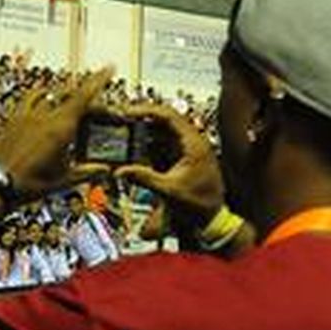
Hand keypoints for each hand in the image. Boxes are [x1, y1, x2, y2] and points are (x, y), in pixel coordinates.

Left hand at [0, 68, 114, 202]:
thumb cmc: (27, 184)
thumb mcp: (62, 180)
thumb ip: (86, 172)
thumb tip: (104, 170)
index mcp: (60, 129)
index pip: (84, 97)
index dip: (98, 81)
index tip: (108, 68)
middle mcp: (44, 117)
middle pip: (71, 96)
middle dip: (87, 98)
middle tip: (96, 107)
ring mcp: (27, 115)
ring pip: (51, 95)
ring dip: (64, 95)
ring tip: (72, 101)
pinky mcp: (14, 119)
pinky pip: (30, 98)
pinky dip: (41, 95)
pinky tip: (43, 99)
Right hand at [114, 102, 225, 224]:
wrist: (211, 218)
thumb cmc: (199, 204)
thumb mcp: (169, 191)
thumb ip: (144, 178)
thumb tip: (119, 171)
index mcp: (194, 144)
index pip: (169, 115)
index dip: (146, 110)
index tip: (127, 112)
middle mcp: (190, 142)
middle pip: (162, 121)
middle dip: (140, 120)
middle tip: (119, 121)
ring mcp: (184, 149)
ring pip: (158, 132)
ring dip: (140, 133)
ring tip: (120, 135)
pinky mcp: (177, 158)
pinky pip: (158, 145)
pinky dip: (144, 146)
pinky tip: (130, 151)